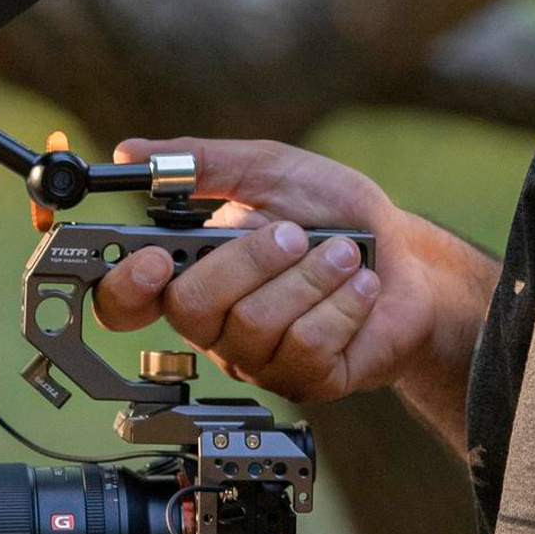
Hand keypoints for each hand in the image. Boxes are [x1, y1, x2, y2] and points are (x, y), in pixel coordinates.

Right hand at [93, 137, 487, 403]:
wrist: (409, 257)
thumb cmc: (335, 213)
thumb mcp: (267, 170)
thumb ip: (201, 163)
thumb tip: (131, 152)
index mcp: (192, 271)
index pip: (125, 302)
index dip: (126, 288)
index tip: (155, 260)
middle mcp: (215, 323)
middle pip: (190, 310)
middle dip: (250, 261)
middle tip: (297, 234)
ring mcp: (257, 358)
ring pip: (252, 328)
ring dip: (310, 277)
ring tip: (345, 253)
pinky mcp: (304, 381)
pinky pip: (304, 348)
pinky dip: (342, 305)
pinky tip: (362, 287)